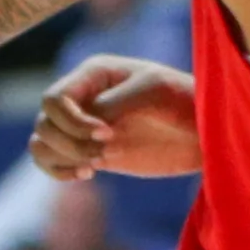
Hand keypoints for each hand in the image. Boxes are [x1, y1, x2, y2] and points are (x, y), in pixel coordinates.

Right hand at [30, 55, 201, 179]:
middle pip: (44, 121)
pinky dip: (58, 170)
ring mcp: (85, 126)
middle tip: (102, 155)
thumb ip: (116, 103)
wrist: (207, 132)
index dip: (72, 121)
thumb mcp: (154, 92)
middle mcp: (84, 97)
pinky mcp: (94, 151)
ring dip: (61, 157)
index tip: (107, 133)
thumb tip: (87, 122)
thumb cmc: (185, 101)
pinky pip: (52, 159)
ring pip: (42, 140)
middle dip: (68, 142)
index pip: (54, 99)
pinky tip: (86, 175)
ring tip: (93, 166)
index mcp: (94, 74)